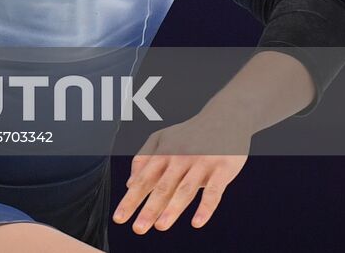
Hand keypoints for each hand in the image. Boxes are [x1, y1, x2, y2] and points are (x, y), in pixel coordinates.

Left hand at [113, 114, 249, 233]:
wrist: (225, 116)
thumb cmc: (190, 133)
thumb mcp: (162, 138)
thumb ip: (144, 158)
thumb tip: (129, 184)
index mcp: (163, 153)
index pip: (143, 180)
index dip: (130, 200)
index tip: (119, 218)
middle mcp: (179, 158)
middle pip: (161, 187)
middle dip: (148, 209)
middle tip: (137, 228)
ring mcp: (201, 163)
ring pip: (184, 189)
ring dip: (172, 209)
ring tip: (160, 226)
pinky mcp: (222, 169)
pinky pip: (213, 191)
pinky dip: (205, 208)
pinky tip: (197, 222)